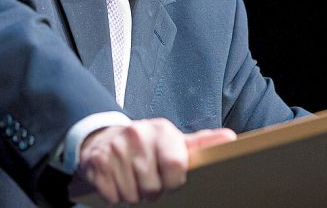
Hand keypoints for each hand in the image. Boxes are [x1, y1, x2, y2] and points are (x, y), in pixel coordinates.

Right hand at [69, 118, 235, 203]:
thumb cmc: (147, 144)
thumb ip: (200, 144)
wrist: (105, 138)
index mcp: (161, 130)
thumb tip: (229, 138)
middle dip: (152, 190)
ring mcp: (115, 148)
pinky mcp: (96, 162)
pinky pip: (112, 195)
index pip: (175, 166)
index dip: (174, 181)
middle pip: (152, 187)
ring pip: (131, 195)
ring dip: (133, 194)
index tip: (171, 179)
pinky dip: (115, 195)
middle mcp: (137, 134)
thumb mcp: (174, 141)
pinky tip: (118, 180)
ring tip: (133, 179)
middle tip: (148, 178)